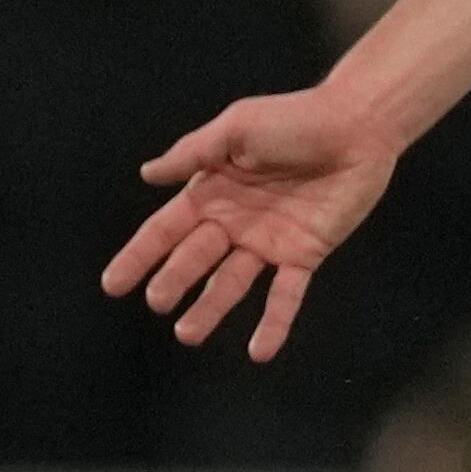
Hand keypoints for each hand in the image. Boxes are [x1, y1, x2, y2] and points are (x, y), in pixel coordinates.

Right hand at [101, 85, 408, 361]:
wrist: (357, 126)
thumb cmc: (294, 119)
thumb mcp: (235, 128)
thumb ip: (192, 153)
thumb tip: (147, 174)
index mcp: (211, 191)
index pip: (165, 231)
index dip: (138, 256)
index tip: (112, 285)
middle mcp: (233, 222)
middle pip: (194, 259)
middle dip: (174, 281)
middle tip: (157, 302)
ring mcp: (268, 242)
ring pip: (231, 284)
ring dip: (210, 309)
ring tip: (188, 335)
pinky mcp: (304, 255)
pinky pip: (285, 295)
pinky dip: (273, 325)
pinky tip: (258, 352)